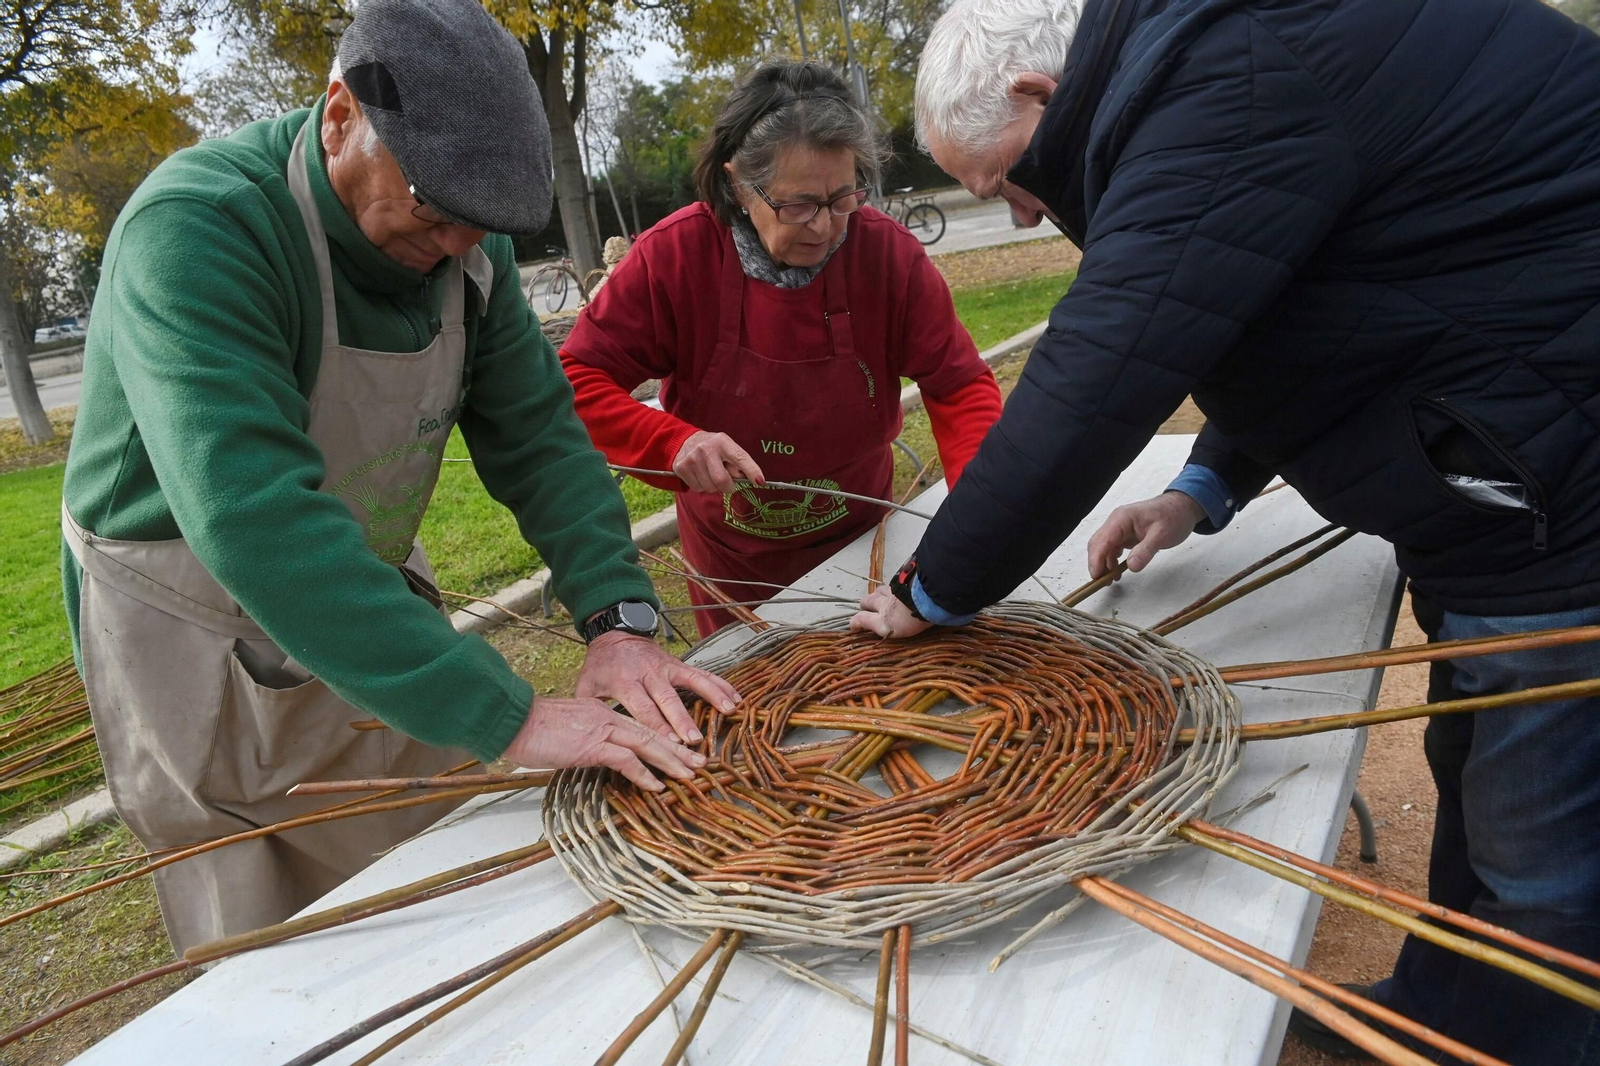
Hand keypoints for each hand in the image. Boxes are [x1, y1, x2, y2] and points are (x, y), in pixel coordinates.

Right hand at [503, 695, 705, 791]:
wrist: (513, 719)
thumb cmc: (530, 728)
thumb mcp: (564, 732)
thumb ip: (581, 741)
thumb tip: (589, 755)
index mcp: (601, 713)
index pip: (639, 728)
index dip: (662, 741)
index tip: (679, 753)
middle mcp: (607, 717)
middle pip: (652, 734)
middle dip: (678, 750)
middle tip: (700, 763)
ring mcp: (602, 729)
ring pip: (647, 744)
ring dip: (672, 762)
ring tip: (690, 775)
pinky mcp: (593, 744)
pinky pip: (627, 759)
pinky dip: (644, 774)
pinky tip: (657, 786)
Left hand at [576, 631, 740, 744]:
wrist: (616, 633)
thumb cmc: (601, 666)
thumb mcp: (587, 684)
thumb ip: (589, 707)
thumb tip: (588, 736)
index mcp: (625, 682)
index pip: (642, 707)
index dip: (656, 725)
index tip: (669, 743)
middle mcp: (648, 674)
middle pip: (667, 698)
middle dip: (681, 719)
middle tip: (693, 739)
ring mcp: (667, 667)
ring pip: (692, 681)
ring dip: (711, 696)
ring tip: (729, 710)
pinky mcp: (679, 664)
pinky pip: (702, 673)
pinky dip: (720, 684)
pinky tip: (736, 698)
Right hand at [673, 431, 764, 492]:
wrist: (684, 441)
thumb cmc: (712, 448)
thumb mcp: (726, 448)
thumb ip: (737, 463)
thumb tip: (745, 479)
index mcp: (722, 442)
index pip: (740, 457)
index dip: (751, 470)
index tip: (760, 482)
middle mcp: (706, 448)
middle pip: (722, 480)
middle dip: (728, 487)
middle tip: (727, 484)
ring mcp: (692, 458)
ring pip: (709, 487)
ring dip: (713, 487)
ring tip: (710, 475)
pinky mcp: (681, 467)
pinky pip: (697, 488)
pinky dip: (702, 486)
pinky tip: (700, 475)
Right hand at [849, 585, 932, 640]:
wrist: (929, 596)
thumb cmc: (923, 619)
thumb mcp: (909, 633)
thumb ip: (902, 630)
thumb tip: (901, 630)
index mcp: (884, 623)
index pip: (862, 620)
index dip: (855, 623)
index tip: (854, 626)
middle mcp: (884, 607)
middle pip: (867, 602)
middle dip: (864, 605)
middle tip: (866, 608)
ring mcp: (892, 593)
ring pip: (877, 591)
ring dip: (876, 594)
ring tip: (879, 597)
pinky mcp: (901, 583)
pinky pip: (892, 584)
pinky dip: (892, 587)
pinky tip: (898, 588)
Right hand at [1086, 491, 1205, 578]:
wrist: (1182, 507)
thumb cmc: (1173, 516)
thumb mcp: (1162, 535)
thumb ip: (1145, 550)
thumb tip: (1131, 566)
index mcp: (1121, 519)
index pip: (1102, 540)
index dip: (1096, 559)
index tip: (1096, 576)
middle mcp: (1117, 522)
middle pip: (1098, 544)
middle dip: (1097, 563)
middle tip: (1101, 582)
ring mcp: (1120, 528)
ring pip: (1103, 547)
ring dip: (1104, 563)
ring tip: (1111, 579)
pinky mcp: (1125, 534)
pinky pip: (1112, 548)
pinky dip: (1111, 560)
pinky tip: (1117, 571)